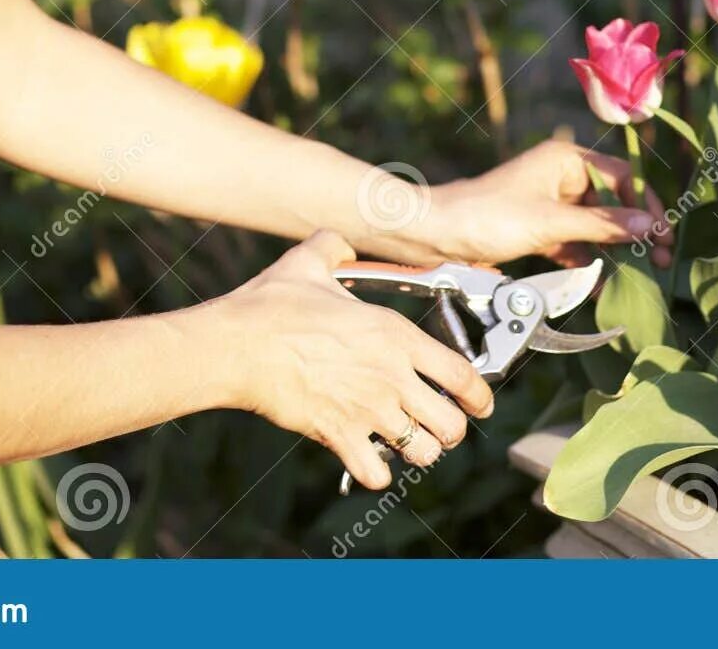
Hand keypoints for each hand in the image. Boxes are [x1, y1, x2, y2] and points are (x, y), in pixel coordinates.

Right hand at [217, 231, 494, 490]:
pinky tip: (367, 457)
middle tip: (437, 425)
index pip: (463, 376)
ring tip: (404, 441)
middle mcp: (391, 377)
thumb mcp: (310, 261)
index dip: (480, 396)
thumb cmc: (271, 306)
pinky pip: (376, 475)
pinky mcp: (337, 436)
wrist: (236, 345)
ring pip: (421, 453)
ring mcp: (367, 410)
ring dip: (416, 451)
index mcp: (394, 335)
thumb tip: (337, 243)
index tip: (480, 405)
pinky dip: (375, 473)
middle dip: (450, 430)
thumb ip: (334, 247)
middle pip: (452, 425)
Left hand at [432, 139, 673, 266]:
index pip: (621, 176)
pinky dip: (589, 261)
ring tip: (641, 273)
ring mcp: (551, 204)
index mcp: (566, 160)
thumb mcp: (552, 222)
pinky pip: (576, 243)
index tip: (664, 232)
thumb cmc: (489, 217)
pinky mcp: (540, 230)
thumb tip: (650, 224)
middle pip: (612, 202)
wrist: (437, 236)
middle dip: (636, 230)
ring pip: (596, 226)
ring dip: (616, 249)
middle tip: (662, 257)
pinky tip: (603, 283)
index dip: (645, 203)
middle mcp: (562, 177)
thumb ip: (603, 225)